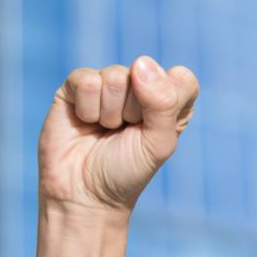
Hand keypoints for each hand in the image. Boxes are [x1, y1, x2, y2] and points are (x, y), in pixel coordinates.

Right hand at [40, 56, 198, 217]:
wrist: (83, 195)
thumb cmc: (126, 172)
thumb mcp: (158, 144)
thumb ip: (163, 102)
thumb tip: (141, 62)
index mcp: (168, 101)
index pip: (181, 78)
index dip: (167, 102)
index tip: (154, 130)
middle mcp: (139, 88)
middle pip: (144, 73)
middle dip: (134, 112)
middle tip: (123, 134)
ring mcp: (107, 85)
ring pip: (114, 76)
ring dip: (109, 113)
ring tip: (104, 130)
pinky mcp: (76, 87)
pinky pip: (86, 80)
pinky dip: (87, 109)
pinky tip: (85, 122)